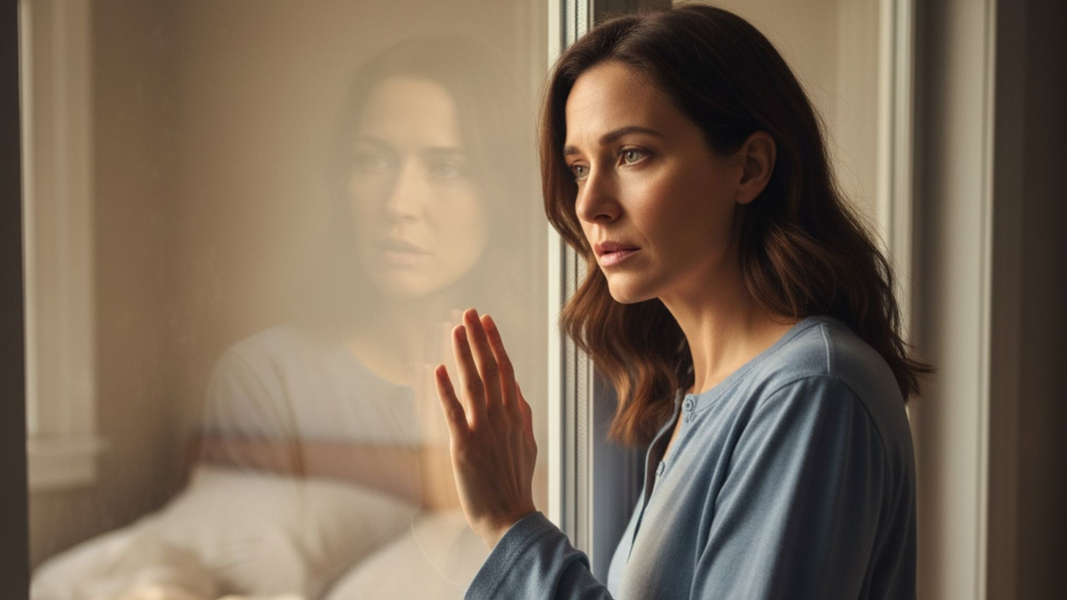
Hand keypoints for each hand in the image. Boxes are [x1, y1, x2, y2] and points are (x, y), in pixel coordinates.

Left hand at [434, 308, 537, 548]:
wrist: (510, 517)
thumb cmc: (515, 482)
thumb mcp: (527, 444)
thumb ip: (522, 416)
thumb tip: (518, 393)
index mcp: (516, 415)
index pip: (505, 370)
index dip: (495, 343)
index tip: (487, 321)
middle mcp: (502, 417)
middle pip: (490, 369)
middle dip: (479, 338)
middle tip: (469, 312)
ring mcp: (484, 430)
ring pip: (474, 383)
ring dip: (464, 354)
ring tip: (456, 328)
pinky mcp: (465, 446)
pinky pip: (453, 412)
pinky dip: (446, 389)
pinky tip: (438, 369)